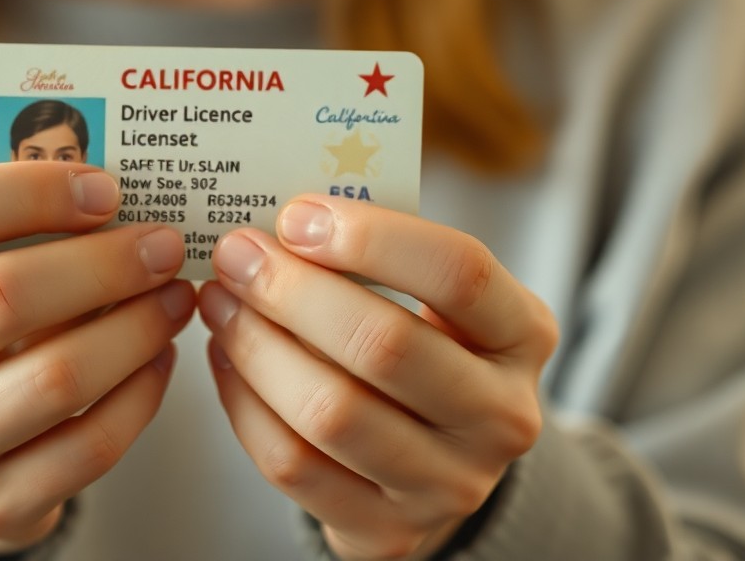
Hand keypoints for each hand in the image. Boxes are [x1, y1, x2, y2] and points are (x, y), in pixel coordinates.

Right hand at [0, 162, 194, 553]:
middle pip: (2, 295)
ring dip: (137, 328)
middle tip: (165, 247)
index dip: (33, 190)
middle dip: (104, 264)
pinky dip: (141, 395)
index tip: (108, 188)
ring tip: (177, 297)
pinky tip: (161, 358)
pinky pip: (89, 445)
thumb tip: (118, 192)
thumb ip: (12, 224)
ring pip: (56, 377)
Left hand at [200, 196, 557, 559]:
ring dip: (256, 345)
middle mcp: (502, 416)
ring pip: (330, 411)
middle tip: (236, 254)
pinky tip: (225, 357)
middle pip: (384, 345)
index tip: (296, 215)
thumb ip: (380, 255)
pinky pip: (293, 464)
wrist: (437, 462)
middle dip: (292, 290)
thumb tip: (281, 218)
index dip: (373, 238)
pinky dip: (243, 402)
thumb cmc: (425, 347)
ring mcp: (449, 485)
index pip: (460, 273)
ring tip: (220, 300)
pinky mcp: (387, 532)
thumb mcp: (435, 298)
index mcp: (524, 335)